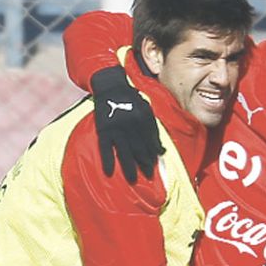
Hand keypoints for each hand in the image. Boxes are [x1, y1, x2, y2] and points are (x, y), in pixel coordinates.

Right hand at [91, 66, 165, 182]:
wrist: (111, 86)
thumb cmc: (131, 99)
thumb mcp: (146, 110)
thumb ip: (153, 129)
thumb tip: (162, 150)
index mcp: (143, 119)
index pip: (150, 142)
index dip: (153, 155)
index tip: (155, 166)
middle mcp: (131, 125)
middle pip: (139, 149)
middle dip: (145, 164)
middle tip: (148, 176)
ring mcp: (116, 127)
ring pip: (124, 151)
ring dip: (129, 167)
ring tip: (132, 179)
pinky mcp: (103, 128)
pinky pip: (105, 147)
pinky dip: (107, 160)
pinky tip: (110, 172)